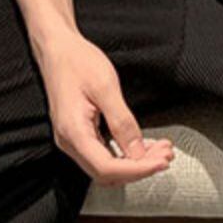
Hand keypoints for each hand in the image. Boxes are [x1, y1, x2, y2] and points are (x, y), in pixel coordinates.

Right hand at [35, 29, 173, 186]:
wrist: (57, 48)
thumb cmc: (76, 61)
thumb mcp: (105, 87)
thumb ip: (122, 122)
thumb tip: (138, 152)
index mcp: (73, 132)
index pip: (107, 167)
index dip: (138, 169)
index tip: (161, 162)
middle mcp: (69, 142)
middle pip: (107, 173)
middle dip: (140, 169)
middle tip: (166, 156)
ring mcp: (72, 141)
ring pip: (106, 168)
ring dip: (135, 165)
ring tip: (159, 151)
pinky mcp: (79, 136)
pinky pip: (103, 156)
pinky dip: (125, 156)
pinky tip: (142, 148)